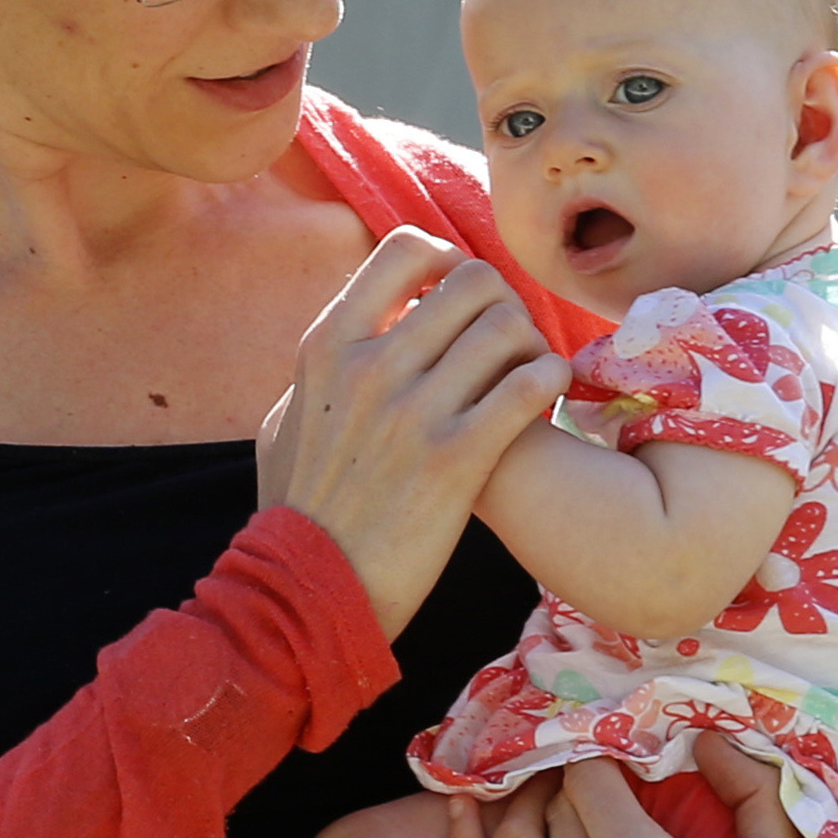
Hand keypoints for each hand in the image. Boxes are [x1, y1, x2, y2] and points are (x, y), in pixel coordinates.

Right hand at [258, 230, 569, 635]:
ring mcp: (413, 410)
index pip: (405, 248)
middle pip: (471, 279)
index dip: (447, 261)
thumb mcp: (288, 416)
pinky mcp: (456, 459)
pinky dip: (549, 382)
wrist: (309, 589)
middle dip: (501, 304)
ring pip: (507, 326)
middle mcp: (370, 364)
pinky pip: (530, 384)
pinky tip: (543, 402)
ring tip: (526, 376)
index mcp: (328, 344)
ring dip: (530, 345)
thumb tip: (357, 327)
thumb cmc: (299, 506)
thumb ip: (325, 366)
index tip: (458, 298)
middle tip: (505, 343)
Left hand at [444, 745, 815, 837]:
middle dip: (571, 778)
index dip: (599, 750)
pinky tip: (461, 811)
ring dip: (523, 803)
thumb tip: (708, 734)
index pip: (589, 776)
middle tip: (590, 764)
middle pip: (555, 806)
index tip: (614, 744)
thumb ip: (750, 789)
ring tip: (544, 784)